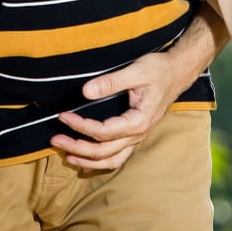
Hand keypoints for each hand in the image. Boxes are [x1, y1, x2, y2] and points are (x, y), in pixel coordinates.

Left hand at [50, 4, 227, 170]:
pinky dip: (100, 161)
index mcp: (138, 122)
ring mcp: (137, 137)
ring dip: (88, 160)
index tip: (63, 115)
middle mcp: (138, 135)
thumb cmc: (158, 70)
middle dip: (77, 147)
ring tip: (66, 155)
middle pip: (104, 152)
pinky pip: (116, 155)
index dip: (80, 126)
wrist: (177, 72)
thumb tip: (85, 92)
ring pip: (111, 160)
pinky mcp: (134, 134)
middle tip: (54, 139)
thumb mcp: (135, 71)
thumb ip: (110, 82)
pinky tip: (85, 159)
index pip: (103, 132)